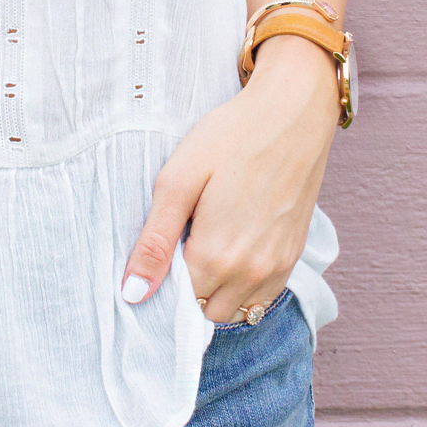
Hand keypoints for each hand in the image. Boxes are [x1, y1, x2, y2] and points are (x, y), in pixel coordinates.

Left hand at [121, 35, 339, 322]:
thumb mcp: (176, 182)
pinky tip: (231, 251)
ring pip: (236, 311)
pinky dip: (243, 289)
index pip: (177, 304)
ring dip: (215, 294)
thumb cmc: (229, 137)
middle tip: (179, 248)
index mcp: (216, 255)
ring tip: (203, 248)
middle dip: (188, 293)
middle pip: (205, 314)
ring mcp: (277, 266)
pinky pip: (263, 298)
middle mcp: (251, 272)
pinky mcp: (294, 255)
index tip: (158, 255)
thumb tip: (132, 294)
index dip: (161, 284)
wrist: (292, 113)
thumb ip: (154, 243)